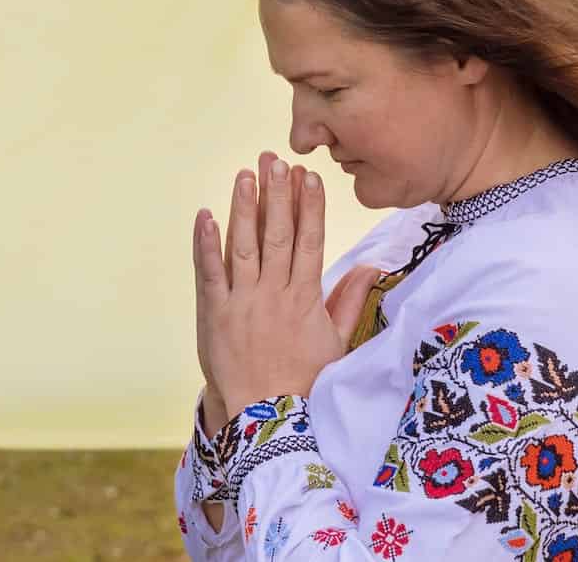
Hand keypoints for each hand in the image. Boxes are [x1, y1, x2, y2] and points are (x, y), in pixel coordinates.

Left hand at [192, 152, 381, 419]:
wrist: (267, 417)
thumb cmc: (304, 380)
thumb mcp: (336, 341)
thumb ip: (349, 300)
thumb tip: (371, 267)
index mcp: (305, 297)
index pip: (310, 241)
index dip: (309, 207)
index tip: (309, 176)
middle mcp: (275, 294)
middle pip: (278, 235)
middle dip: (278, 195)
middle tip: (275, 159)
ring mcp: (244, 302)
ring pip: (245, 245)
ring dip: (244, 208)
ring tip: (246, 174)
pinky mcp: (215, 314)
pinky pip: (210, 272)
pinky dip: (206, 243)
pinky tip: (206, 215)